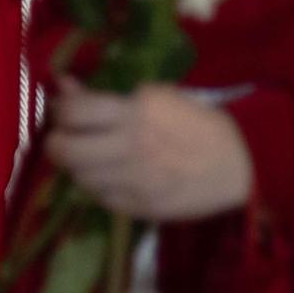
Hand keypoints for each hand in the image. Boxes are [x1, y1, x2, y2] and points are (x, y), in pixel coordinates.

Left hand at [44, 80, 253, 220]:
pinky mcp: (139, 207)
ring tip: (88, 157)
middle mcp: (130, 147)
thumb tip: (63, 85)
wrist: (237, 165)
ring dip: (76, 166)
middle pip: (65, 150)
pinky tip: (109, 176)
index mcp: (135, 113)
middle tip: (63, 138)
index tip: (63, 110)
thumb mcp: (155, 98)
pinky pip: (99, 198)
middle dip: (55, 142)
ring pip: (78, 177)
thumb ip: (105, 96)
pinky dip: (97, 186)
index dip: (60, 110)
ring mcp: (133, 181)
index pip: (74, 112)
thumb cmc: (196, 123)